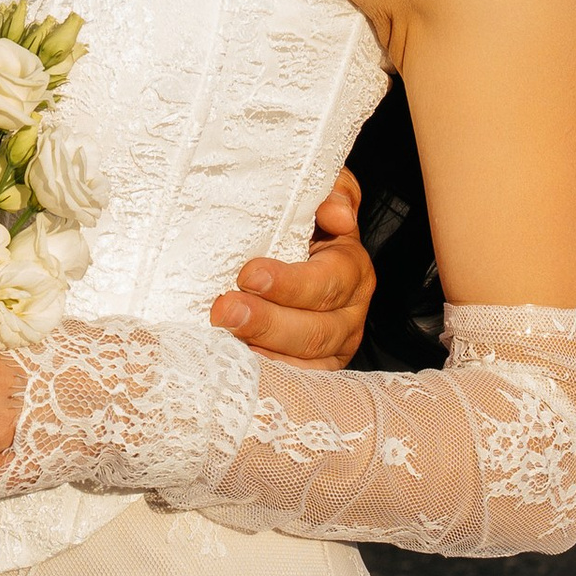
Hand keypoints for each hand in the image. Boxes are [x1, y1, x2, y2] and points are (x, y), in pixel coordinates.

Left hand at [210, 165, 375, 363]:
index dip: (290, 283)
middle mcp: (349, 314)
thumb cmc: (303, 220)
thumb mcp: (320, 194)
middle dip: (267, 322)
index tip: (248, 274)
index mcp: (352, 269)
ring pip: (305, 362)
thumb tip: (337, 214)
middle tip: (224, 310)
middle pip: (315, 330)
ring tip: (224, 337)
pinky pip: (295, 383)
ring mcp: (333, 348)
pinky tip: (238, 363)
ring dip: (263, 351)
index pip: (328, 282)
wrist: (294, 249)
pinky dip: (269, 375)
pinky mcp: (313, 371)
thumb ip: (334, 191)